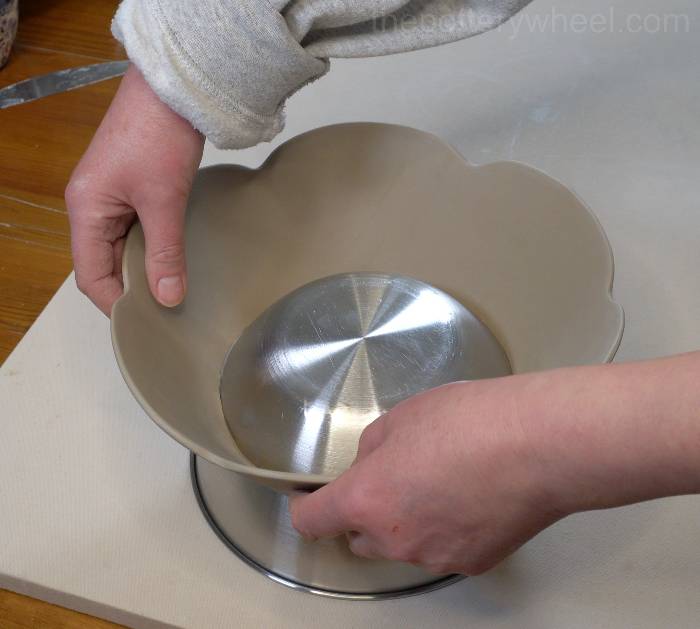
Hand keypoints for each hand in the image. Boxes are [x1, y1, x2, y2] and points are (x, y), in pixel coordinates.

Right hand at [65, 64, 203, 314]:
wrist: (173, 88)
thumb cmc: (161, 138)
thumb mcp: (165, 202)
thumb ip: (165, 253)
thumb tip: (168, 299)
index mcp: (85, 211)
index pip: (89, 275)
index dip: (115, 303)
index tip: (147, 324)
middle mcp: (90, 207)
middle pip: (101, 264)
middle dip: (130, 289)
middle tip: (165, 313)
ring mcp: (109, 196)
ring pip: (119, 248)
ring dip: (141, 269)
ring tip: (172, 292)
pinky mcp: (130, 188)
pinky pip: (133, 230)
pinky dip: (150, 248)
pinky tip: (173, 260)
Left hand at [290, 354, 699, 574]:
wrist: (539, 444)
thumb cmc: (471, 421)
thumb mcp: (403, 416)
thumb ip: (374, 447)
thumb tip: (372, 462)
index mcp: (367, 499)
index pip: (311, 520)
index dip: (306, 507)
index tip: (311, 498)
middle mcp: (394, 539)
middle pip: (357, 538)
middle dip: (363, 513)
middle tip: (392, 478)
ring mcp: (434, 557)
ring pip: (401, 545)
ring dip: (406, 522)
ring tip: (442, 481)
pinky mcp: (471, 563)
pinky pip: (440, 549)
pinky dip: (444, 530)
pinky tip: (469, 497)